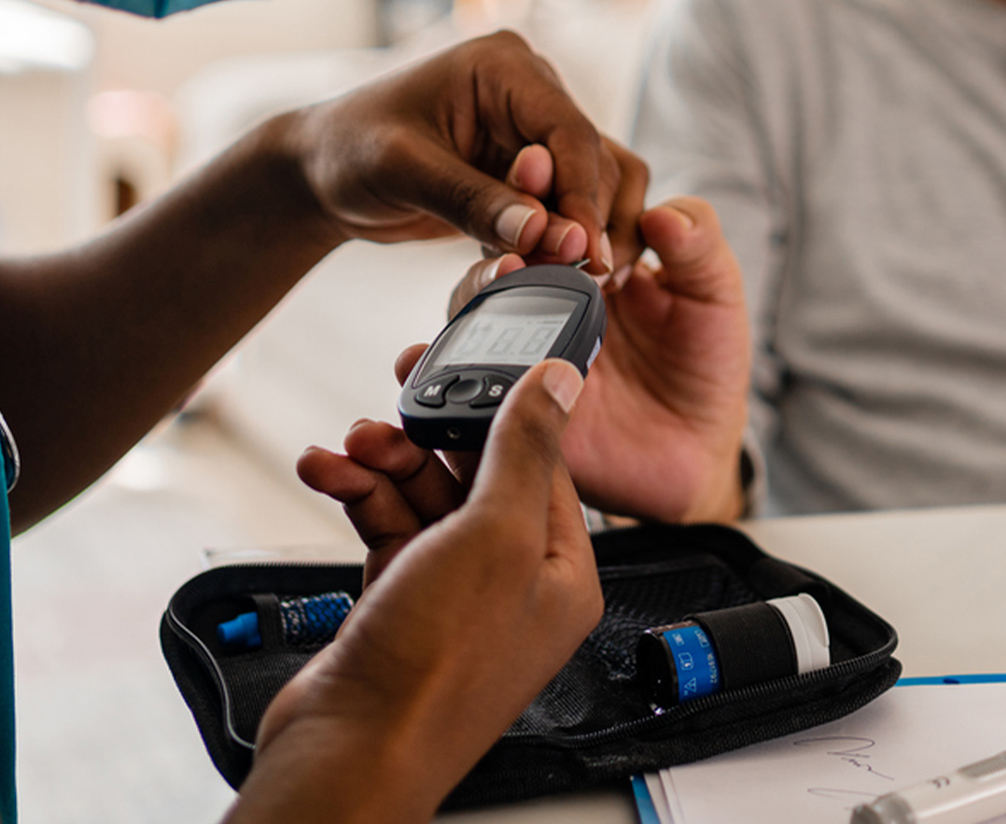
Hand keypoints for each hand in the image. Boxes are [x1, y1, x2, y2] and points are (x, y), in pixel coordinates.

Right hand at [230, 362, 601, 823]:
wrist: (349, 750)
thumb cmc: (437, 664)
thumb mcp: (493, 534)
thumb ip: (525, 449)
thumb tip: (562, 382)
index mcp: (561, 571)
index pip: (543, 464)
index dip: (501, 412)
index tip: (463, 372)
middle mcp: (514, 582)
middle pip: (477, 476)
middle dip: (429, 437)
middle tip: (392, 403)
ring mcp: (455, 594)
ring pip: (425, 498)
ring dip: (384, 463)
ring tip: (349, 444)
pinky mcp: (402, 603)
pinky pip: (387, 528)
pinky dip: (358, 496)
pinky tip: (327, 472)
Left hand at [280, 31, 647, 272]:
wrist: (320, 171)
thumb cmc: (348, 150)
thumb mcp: (403, 171)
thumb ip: (471, 199)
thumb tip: (541, 232)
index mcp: (504, 67)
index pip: (569, 130)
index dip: (582, 193)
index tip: (584, 250)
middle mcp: (531, 91)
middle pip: (593, 160)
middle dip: (583, 220)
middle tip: (573, 277)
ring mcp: (533, 130)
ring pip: (596, 184)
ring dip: (585, 233)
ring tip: (568, 280)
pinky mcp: (528, 170)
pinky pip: (570, 206)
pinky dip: (562, 241)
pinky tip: (543, 272)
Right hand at [450, 196, 751, 522]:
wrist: (695, 453)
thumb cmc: (707, 364)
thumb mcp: (716, 295)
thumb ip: (699, 247)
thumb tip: (663, 212)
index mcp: (595, 252)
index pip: (561, 205)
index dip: (549, 182)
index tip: (541, 161)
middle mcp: (551, 289)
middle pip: (509, 244)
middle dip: (510, 227)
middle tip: (524, 222)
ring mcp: (526, 337)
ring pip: (479, 299)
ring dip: (481, 281)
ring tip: (502, 272)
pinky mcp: (509, 394)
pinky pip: (466, 371)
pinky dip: (444, 357)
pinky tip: (437, 349)